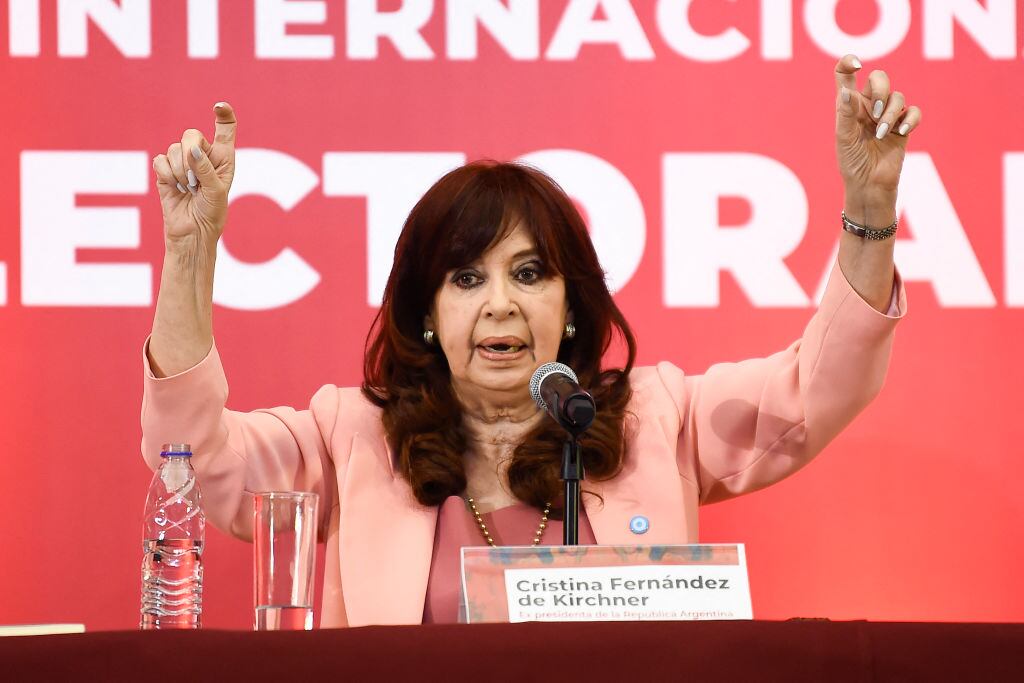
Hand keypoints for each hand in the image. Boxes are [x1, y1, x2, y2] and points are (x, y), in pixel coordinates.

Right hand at [152, 102, 236, 249]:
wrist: (192, 233)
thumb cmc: (211, 214)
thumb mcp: (217, 193)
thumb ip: (206, 170)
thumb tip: (192, 150)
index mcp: (223, 158)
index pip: (226, 128)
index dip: (224, 114)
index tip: (219, 106)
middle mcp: (203, 155)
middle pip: (191, 134)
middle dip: (190, 155)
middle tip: (194, 180)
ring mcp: (183, 162)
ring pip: (174, 149)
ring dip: (180, 172)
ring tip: (188, 190)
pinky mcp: (166, 171)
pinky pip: (160, 161)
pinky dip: (167, 175)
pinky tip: (176, 189)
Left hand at [834, 55, 921, 202]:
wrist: (868, 185)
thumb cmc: (851, 162)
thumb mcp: (844, 138)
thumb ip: (846, 113)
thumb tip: (848, 90)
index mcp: (849, 106)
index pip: (845, 75)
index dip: (848, 63)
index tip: (856, 65)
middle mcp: (868, 107)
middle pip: (879, 78)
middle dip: (881, 90)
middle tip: (875, 112)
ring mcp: (887, 116)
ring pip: (897, 96)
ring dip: (890, 114)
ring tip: (880, 134)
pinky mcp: (903, 128)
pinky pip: (913, 112)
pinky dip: (910, 119)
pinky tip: (901, 132)